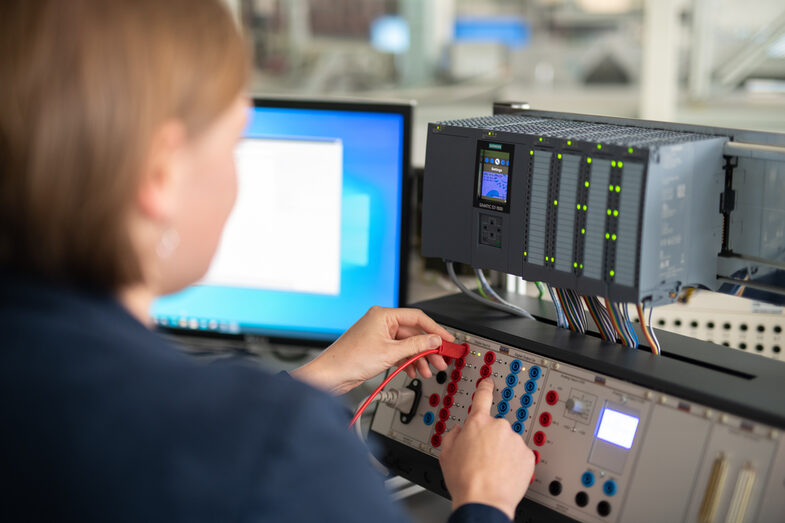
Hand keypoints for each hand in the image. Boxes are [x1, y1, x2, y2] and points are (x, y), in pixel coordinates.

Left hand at [290, 306, 454, 394]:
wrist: (330, 376)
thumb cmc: (350, 359)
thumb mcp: (390, 352)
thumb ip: (416, 345)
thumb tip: (434, 340)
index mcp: (383, 315)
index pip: (417, 318)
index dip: (435, 329)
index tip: (448, 339)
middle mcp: (381, 322)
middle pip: (413, 332)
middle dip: (428, 347)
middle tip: (441, 359)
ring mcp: (378, 336)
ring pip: (407, 344)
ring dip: (419, 357)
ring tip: (428, 370)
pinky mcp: (376, 348)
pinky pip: (398, 352)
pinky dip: (407, 361)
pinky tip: (413, 371)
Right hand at [439, 379, 534, 519]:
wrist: (484, 501)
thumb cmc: (465, 480)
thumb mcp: (446, 454)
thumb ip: (452, 435)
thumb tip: (458, 431)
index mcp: (477, 423)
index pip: (482, 397)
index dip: (485, 387)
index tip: (488, 381)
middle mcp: (498, 427)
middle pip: (495, 427)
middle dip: (490, 439)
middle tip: (482, 458)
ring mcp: (515, 440)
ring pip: (508, 442)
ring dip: (502, 452)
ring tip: (492, 470)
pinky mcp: (527, 455)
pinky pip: (520, 455)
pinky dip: (514, 462)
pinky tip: (504, 474)